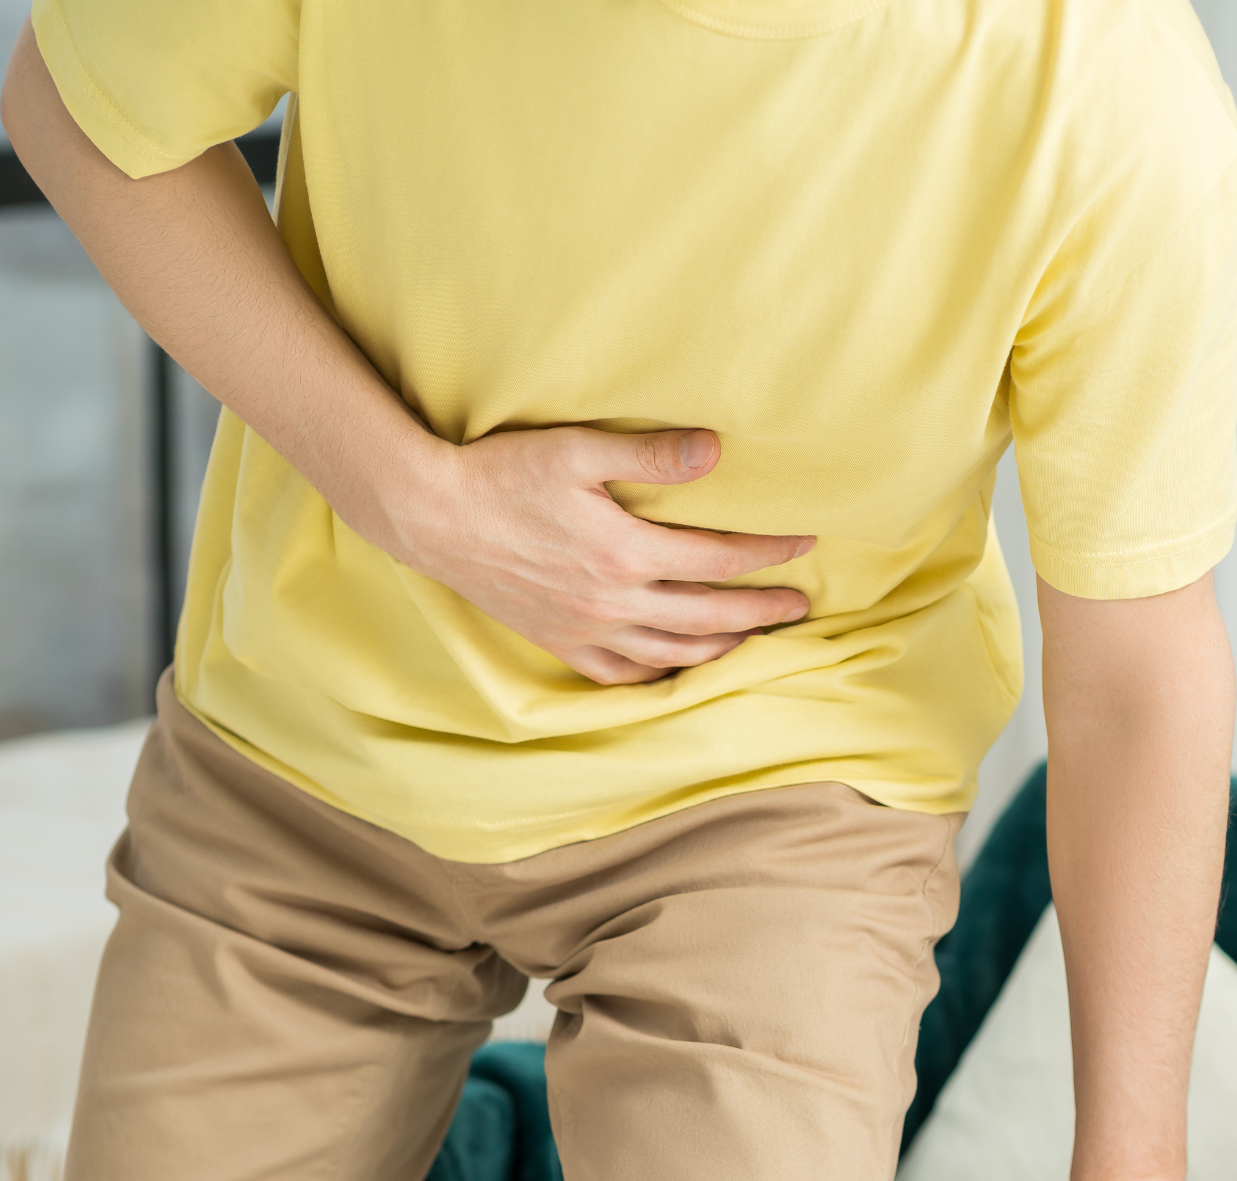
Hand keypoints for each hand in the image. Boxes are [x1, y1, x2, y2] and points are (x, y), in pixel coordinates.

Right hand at [392, 424, 813, 684]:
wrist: (431, 515)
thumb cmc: (502, 473)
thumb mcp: (576, 450)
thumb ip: (649, 453)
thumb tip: (715, 451)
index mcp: (626, 552)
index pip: (718, 557)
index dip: (767, 551)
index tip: (804, 543)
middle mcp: (614, 601)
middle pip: (708, 616)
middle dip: (761, 612)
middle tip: (799, 608)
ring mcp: (586, 629)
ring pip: (671, 653)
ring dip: (719, 649)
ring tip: (752, 641)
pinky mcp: (559, 641)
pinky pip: (619, 674)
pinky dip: (656, 675)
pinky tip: (675, 669)